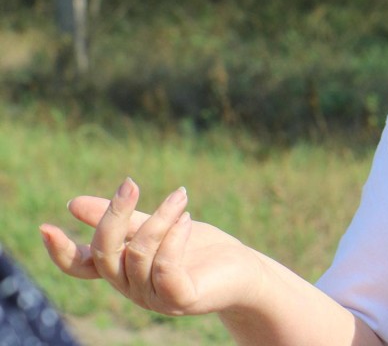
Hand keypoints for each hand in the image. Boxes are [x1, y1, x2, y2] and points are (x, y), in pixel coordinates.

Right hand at [41, 178, 265, 317]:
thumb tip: (73, 204)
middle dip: (114, 215)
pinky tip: (188, 219)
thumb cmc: (200, 248)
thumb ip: (124, 218)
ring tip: (181, 197)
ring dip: (160, 218)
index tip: (47, 227)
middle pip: (105, 253)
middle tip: (131, 183)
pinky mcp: (180, 300)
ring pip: (139, 254)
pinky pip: (166, 267)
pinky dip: (174, 238)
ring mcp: (154, 298)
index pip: (82, 267)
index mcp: (122, 271)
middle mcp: (132, 288)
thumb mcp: (157, 225)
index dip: (61, 251)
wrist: (244, 271)